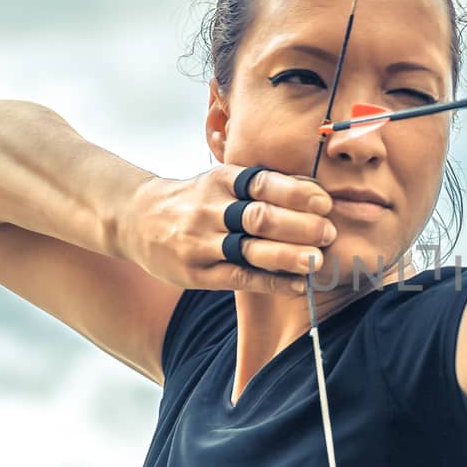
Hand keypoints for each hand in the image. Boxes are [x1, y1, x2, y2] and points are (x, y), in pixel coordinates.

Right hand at [115, 166, 335, 293]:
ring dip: (288, 256)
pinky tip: (298, 285)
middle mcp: (211, 209)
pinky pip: (239, 278)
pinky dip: (272, 282)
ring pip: (249, 250)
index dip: (297, 192)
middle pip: (259, 217)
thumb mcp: (222, 181)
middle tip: (329, 233)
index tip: (325, 203)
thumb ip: (263, 185)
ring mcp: (201, 242)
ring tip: (317, 261)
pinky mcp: (196, 273)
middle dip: (298, 226)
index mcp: (222, 181)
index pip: (263, 183)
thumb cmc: (198, 199)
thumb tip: (316, 189)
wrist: (137, 219)